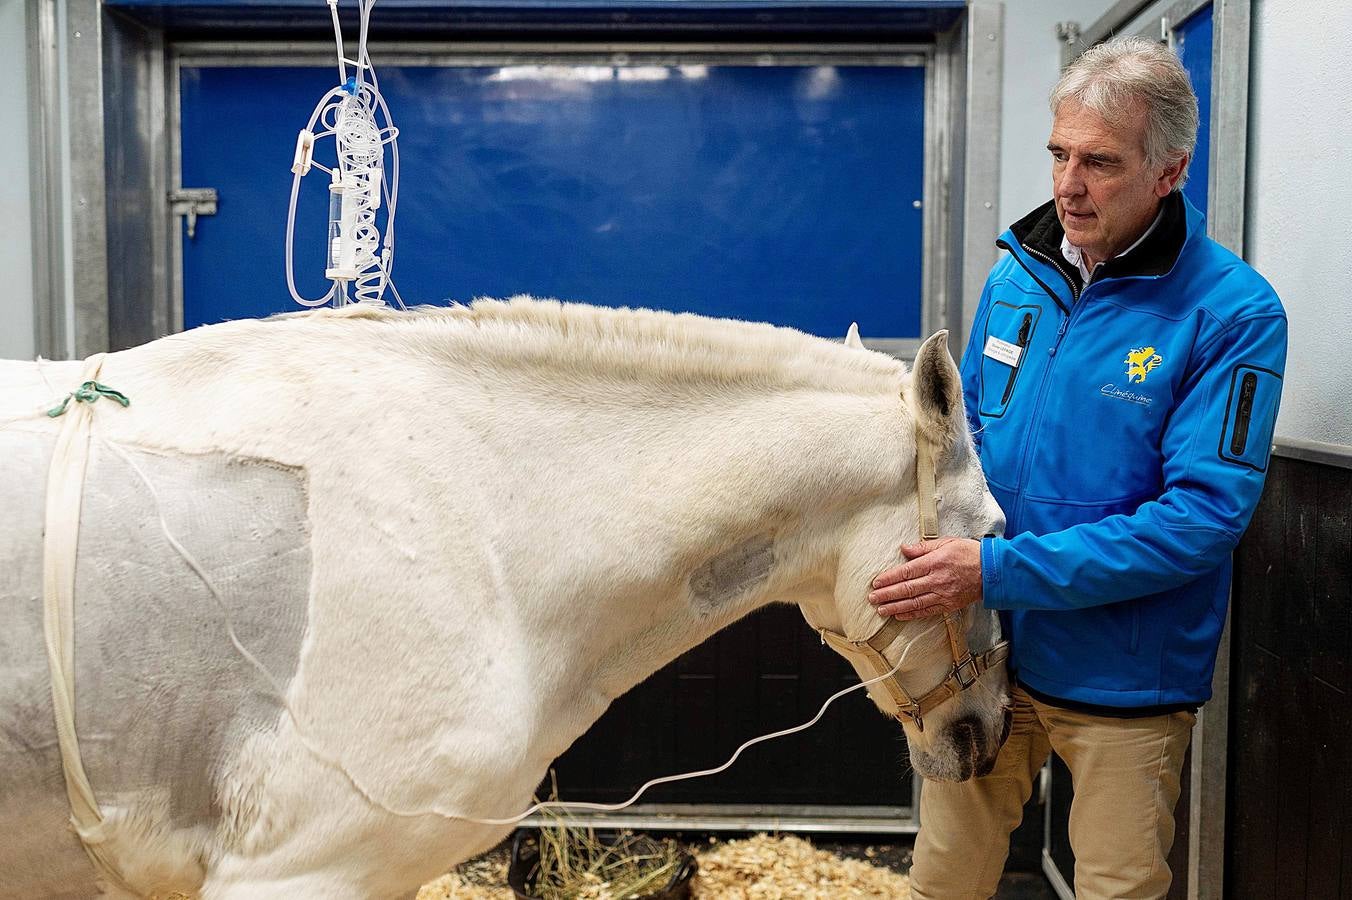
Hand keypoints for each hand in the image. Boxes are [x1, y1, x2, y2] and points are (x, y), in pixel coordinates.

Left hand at [867, 537, 982, 619]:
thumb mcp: (946, 542)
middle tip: (872, 598)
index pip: (906, 572)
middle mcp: (936, 580)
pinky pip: (927, 611)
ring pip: (914, 603)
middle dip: (887, 594)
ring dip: (895, 607)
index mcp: (934, 563)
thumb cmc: (969, 553)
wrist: (993, 571)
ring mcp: (942, 595)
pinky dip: (912, 614)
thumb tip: (904, 549)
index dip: (889, 578)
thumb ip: (923, 547)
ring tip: (881, 610)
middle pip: (907, 589)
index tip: (876, 583)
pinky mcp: (948, 605)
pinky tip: (899, 615)